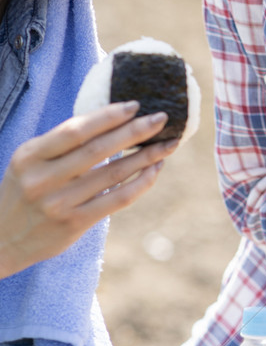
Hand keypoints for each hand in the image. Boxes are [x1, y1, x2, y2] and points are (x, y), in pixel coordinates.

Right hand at [0, 102, 178, 276]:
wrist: (1, 240)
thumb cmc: (24, 192)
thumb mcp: (30, 163)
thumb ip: (62, 145)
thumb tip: (113, 120)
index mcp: (30, 155)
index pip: (75, 129)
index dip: (107, 116)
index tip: (135, 105)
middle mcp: (42, 179)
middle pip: (98, 149)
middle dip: (135, 131)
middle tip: (162, 118)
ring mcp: (59, 203)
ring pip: (113, 174)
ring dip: (146, 157)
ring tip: (168, 143)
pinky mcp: (74, 223)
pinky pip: (117, 199)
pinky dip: (141, 183)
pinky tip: (155, 170)